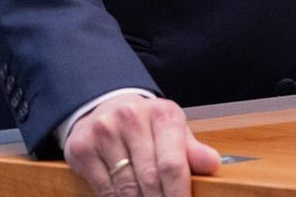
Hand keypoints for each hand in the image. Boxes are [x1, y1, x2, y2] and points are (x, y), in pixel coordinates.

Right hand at [62, 93, 221, 196]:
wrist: (107, 108)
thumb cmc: (147, 125)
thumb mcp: (174, 131)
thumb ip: (193, 151)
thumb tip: (213, 164)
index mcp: (162, 113)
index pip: (172, 164)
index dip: (179, 194)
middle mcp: (131, 117)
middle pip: (149, 179)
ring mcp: (104, 131)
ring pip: (126, 187)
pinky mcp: (82, 147)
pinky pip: (103, 188)